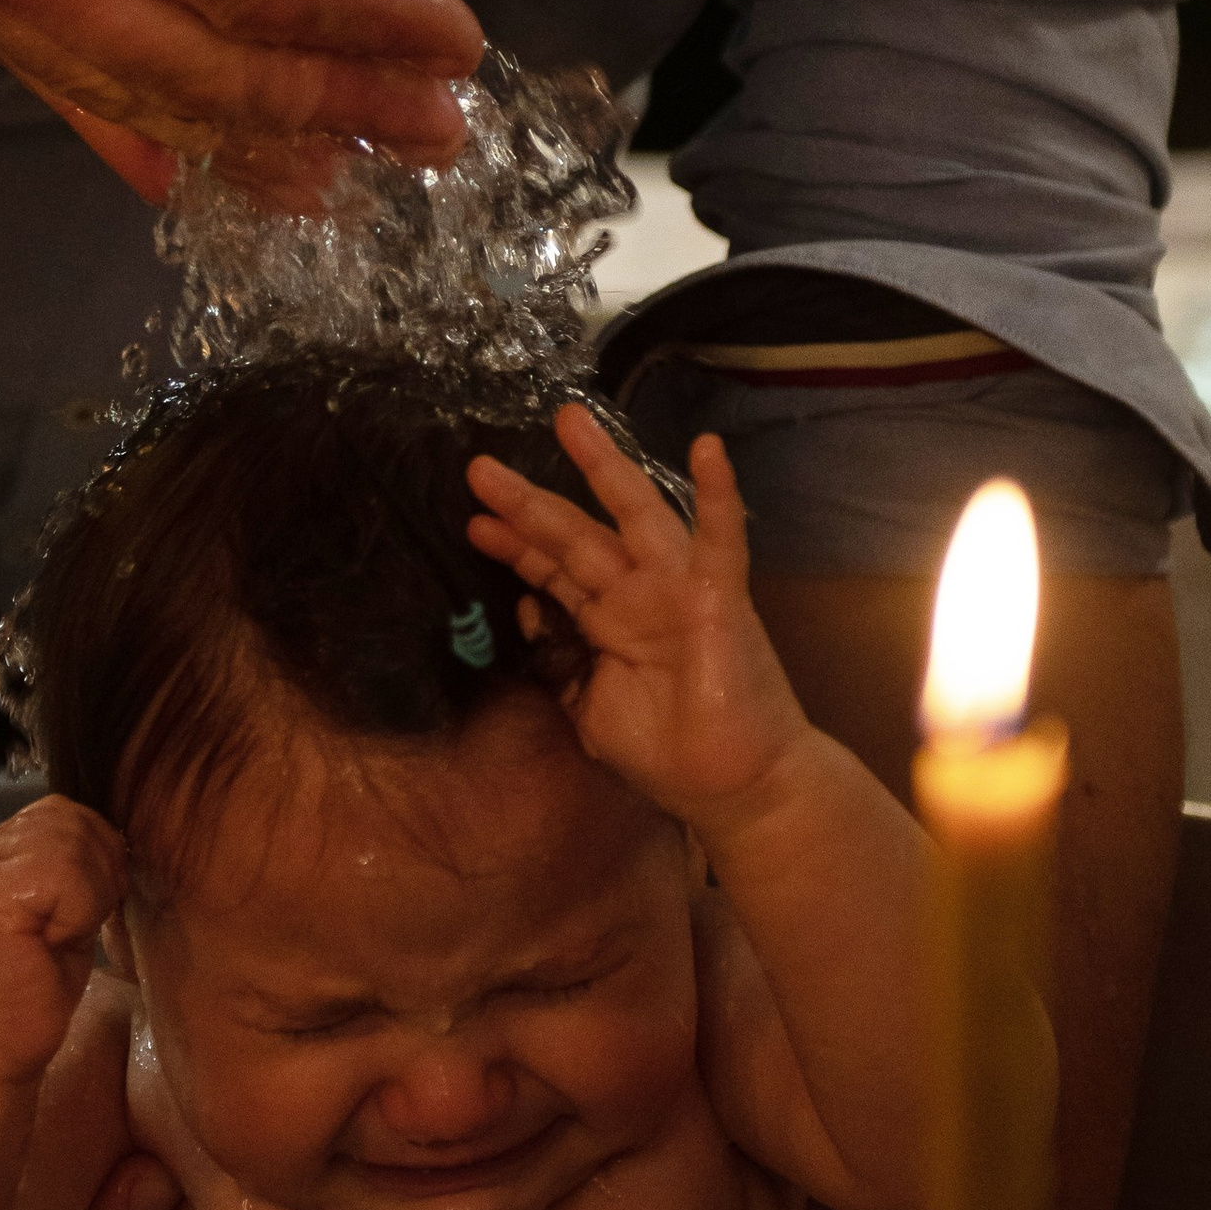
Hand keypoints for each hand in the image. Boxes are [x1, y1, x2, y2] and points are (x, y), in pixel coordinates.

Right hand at [0, 0, 476, 183]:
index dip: (371, 18)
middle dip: (340, 101)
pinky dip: (118, 126)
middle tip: (438, 136)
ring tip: (336, 176)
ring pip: (136, 84)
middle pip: (217, 56)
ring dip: (249, 133)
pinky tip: (163, 168)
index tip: (455, 44)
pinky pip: (39, 68)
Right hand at [0, 798, 123, 1087]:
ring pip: (70, 839)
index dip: (93, 852)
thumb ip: (71, 871)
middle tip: (84, 923)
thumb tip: (117, 839)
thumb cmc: (21, 1000)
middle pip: (67, 817)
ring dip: (90, 889)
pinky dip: (81, 907)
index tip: (91, 907)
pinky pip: (66, 872)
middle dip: (98, 866)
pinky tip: (58, 942)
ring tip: (66, 934)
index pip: (57, 812)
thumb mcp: (54, 919)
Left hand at [464, 413, 812, 829]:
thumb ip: (562, 663)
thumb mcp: (590, 710)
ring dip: (604, 466)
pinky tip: (706, 449)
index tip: (474, 522)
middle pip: (575, 536)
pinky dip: (717, 494)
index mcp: (608, 622)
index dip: (516, 546)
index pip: (554, 571)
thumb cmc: (667, 756)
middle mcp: (638, 595)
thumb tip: (532, 614)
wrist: (736, 790)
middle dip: (527, 503)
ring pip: (634, 516)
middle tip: (479, 469)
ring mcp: (677, 590)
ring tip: (568, 419)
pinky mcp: (718, 597)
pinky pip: (720, 539)